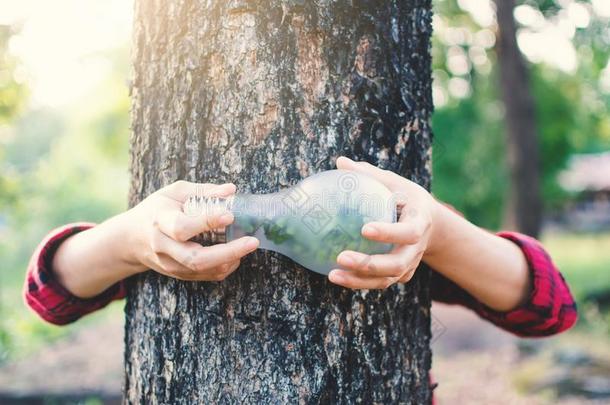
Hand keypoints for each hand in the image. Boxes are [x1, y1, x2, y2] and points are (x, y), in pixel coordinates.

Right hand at [124, 180, 258, 280]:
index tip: (230, 215)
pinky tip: (235, 256)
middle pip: (195, 258)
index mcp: (159, 221)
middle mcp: (163, 247)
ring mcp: (170, 264)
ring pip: (202, 270)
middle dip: (227, 252)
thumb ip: (203, 191)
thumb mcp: (174, 192)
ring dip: (229, 261)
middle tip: (251, 242)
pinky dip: (223, 268)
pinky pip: (204, 276)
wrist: (131, 239)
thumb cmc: (157, 209)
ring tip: (247, 246)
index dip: (206, 222)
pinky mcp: (178, 275)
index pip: (182, 227)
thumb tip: (231, 190)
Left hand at [328, 157, 439, 288]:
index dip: (389, 233)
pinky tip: (337, 277)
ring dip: (359, 280)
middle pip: (397, 264)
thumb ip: (369, 174)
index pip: (409, 232)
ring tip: (333, 274)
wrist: (430, 224)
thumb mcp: (393, 182)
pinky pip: (380, 283)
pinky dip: (359, 282)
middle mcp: (416, 248)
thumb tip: (340, 162)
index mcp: (420, 222)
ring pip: (387, 279)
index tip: (365, 229)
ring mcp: (409, 265)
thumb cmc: (405, 197)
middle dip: (369, 264)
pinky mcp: (399, 275)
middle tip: (341, 257)